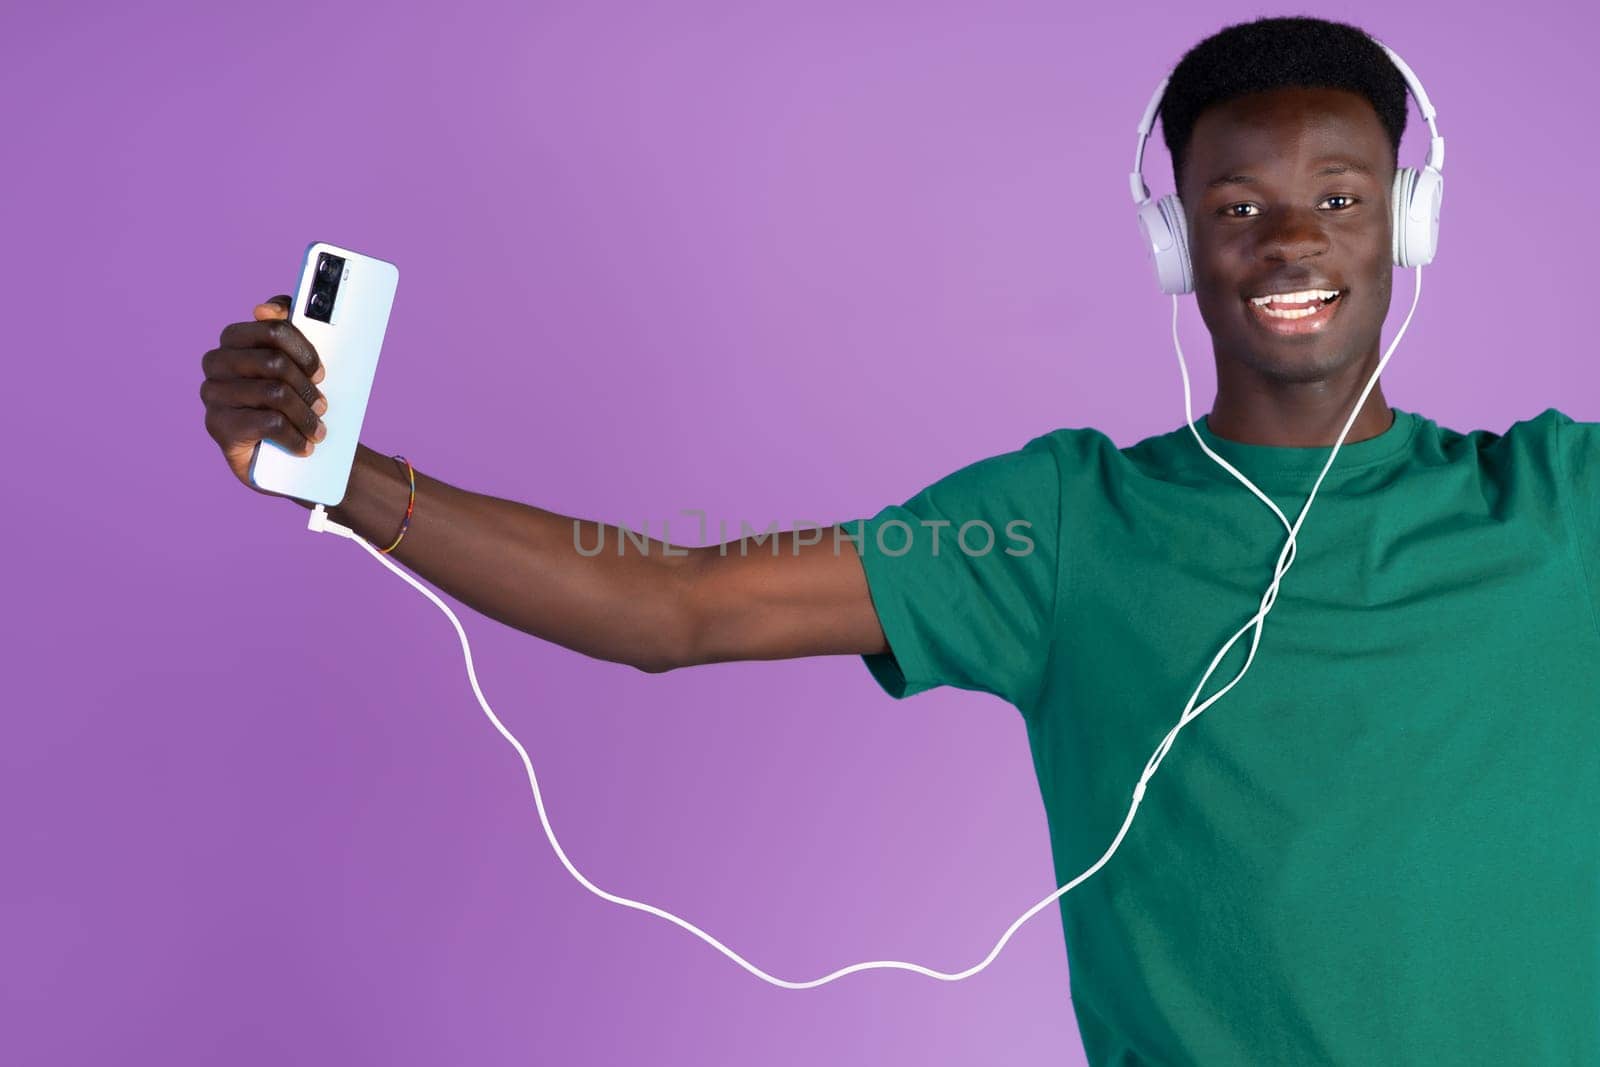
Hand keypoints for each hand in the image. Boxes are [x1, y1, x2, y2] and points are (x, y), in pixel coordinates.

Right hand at [199, 296, 328, 491]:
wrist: (284, 456)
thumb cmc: (292, 402)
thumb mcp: (298, 362)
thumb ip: (289, 326)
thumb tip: (266, 309)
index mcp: (234, 339)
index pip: (273, 328)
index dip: (304, 350)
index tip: (320, 371)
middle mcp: (216, 364)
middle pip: (274, 362)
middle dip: (306, 386)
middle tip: (322, 405)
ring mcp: (213, 395)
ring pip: (274, 393)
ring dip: (306, 416)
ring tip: (317, 430)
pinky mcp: (218, 427)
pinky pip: (267, 423)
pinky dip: (295, 437)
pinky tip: (304, 445)